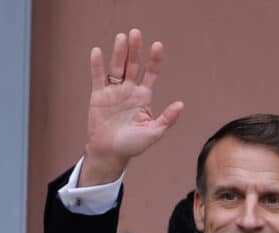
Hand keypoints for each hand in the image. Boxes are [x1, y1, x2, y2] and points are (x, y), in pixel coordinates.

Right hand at [81, 29, 183, 185]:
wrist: (111, 153)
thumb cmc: (134, 144)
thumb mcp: (154, 132)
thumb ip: (167, 118)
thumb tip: (181, 104)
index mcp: (144, 97)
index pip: (150, 73)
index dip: (154, 60)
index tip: (158, 45)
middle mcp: (129, 91)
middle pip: (133, 66)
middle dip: (136, 50)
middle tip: (137, 33)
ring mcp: (114, 92)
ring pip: (116, 67)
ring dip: (119, 53)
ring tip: (122, 37)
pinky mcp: (98, 96)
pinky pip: (98, 77)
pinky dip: (97, 65)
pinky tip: (98, 52)